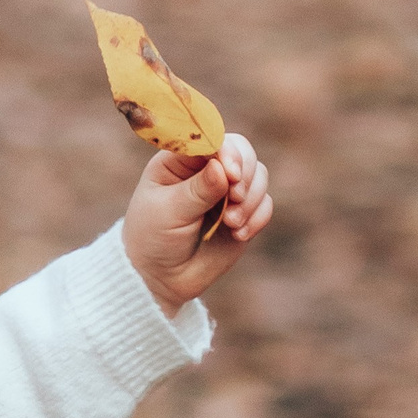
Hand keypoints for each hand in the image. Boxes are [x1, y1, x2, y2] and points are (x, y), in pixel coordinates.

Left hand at [122, 132, 273, 316]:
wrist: (159, 277)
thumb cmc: (152, 238)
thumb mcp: (168, 212)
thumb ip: (197, 191)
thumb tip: (221, 168)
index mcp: (180, 160)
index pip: (212, 140)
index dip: (227, 152)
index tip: (231, 174)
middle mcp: (206, 169)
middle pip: (243, 152)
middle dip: (245, 175)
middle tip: (234, 200)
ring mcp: (226, 191)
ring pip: (259, 176)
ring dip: (251, 199)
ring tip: (231, 224)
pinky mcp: (242, 213)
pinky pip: (265, 204)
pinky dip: (258, 217)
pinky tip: (239, 235)